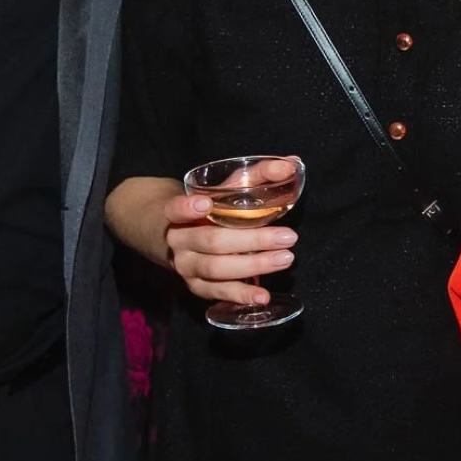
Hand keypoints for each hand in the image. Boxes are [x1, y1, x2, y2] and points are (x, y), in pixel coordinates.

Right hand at [162, 160, 300, 305]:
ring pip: (216, 269)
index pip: (174, 209)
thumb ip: (256, 174)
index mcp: (176, 213)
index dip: (187, 208)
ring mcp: (185, 266)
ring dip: (253, 265)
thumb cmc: (205, 207)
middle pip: (212, 241)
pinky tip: (262, 296)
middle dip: (253, 240)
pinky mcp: (195, 286)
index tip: (205, 203)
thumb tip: (290, 164)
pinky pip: (217, 293)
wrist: (170, 235)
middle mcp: (178, 241)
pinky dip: (240, 295)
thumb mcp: (222, 187)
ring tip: (285, 259)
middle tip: (288, 236)